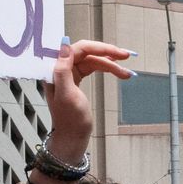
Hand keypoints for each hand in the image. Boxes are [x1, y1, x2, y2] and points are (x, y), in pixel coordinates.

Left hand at [43, 39, 132, 163]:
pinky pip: (93, 67)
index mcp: (55, 70)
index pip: (78, 49)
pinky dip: (107, 69)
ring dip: (111, 64)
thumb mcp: (66, 95)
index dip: (98, 47)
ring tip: (127, 72)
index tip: (115, 52)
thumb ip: (63, 70)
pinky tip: (118, 71)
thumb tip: (64, 46)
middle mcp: (62, 69)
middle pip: (87, 52)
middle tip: (126, 56)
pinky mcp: (77, 79)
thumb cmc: (69, 121)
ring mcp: (70, 74)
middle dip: (107, 53)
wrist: (72, 138)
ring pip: (93, 60)